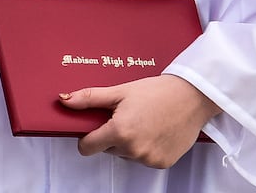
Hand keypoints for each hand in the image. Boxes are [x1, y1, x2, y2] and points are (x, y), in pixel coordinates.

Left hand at [65, 74, 219, 168]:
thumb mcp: (119, 91)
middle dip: (111, 136)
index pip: (88, 147)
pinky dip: (144, 148)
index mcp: (119, 132)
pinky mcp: (162, 163)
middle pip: (108, 149)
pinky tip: (154, 131)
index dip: (86, 138)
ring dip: (128, 143)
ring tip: (142, 122)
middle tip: (125, 117)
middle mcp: (134, 150)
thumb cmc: (157, 92)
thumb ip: (89, 98)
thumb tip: (63, 100)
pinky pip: (143, 159)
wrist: (191, 97)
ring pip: (125, 155)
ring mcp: (149, 159)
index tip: (92, 128)